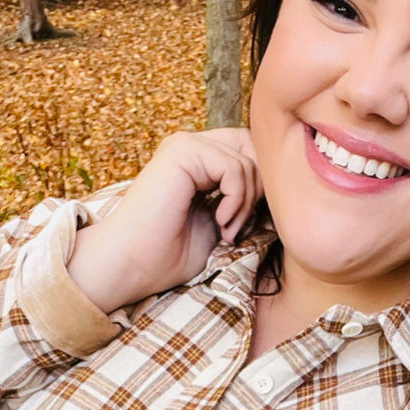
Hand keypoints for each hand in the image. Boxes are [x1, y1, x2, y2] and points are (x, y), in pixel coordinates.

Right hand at [66, 128, 263, 313]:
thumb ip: (242, 203)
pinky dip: (236, 200)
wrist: (130, 264)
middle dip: (259, 191)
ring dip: (246, 204)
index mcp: (197, 162)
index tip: (245, 226)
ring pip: (247, 160)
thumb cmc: (167, 256)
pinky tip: (219, 222)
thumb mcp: (218, 226)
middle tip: (239, 228)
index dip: (260, 187)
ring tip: (226, 232)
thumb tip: (279, 194)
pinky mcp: (182, 151)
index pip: (249, 153)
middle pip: (253, 149)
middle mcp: (191, 146)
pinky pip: (234, 168)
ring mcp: (185, 145)